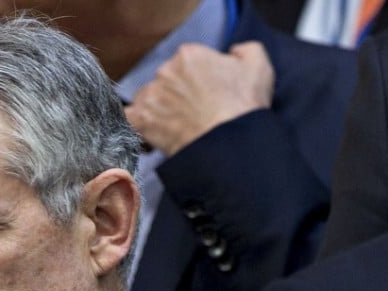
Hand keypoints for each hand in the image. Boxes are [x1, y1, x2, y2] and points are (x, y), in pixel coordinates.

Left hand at [124, 41, 274, 155]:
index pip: (185, 64)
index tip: (203, 98)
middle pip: (165, 81)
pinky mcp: (139, 119)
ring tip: (175, 130)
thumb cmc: (243, 107)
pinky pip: (129, 120)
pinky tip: (152, 138)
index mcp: (188, 55)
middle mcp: (165, 71)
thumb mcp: (258, 67)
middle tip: (191, 116)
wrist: (228, 143)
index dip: (195, 82)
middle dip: (175, 97)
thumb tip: (233, 53)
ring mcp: (150, 95)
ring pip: (147, 100)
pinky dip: (138, 128)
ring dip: (157, 113)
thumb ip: (245, 50)